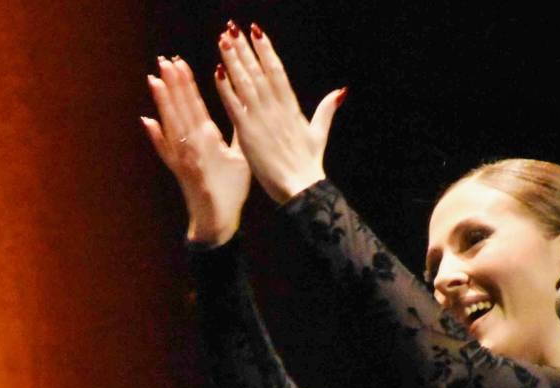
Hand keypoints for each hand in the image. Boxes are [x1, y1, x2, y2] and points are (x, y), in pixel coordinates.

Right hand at [143, 56, 250, 245]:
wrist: (219, 221)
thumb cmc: (228, 190)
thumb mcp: (237, 155)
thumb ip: (235, 132)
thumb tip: (238, 109)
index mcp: (206, 138)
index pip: (194, 105)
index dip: (187, 84)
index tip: (179, 62)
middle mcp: (192, 144)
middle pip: (181, 109)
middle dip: (173, 84)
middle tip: (163, 59)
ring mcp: (186, 158)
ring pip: (173, 124)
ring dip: (164, 103)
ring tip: (155, 81)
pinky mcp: (185, 173)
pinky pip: (170, 153)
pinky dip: (159, 138)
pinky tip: (149, 122)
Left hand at [214, 21, 344, 203]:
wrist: (300, 187)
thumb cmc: (308, 163)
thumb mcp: (319, 133)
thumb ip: (326, 109)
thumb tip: (341, 91)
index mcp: (291, 106)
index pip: (277, 70)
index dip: (266, 49)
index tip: (256, 31)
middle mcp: (275, 108)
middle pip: (258, 71)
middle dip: (245, 48)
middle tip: (232, 27)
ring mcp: (261, 119)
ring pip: (245, 83)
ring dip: (233, 60)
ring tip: (223, 40)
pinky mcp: (248, 133)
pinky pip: (234, 106)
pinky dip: (226, 88)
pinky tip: (218, 71)